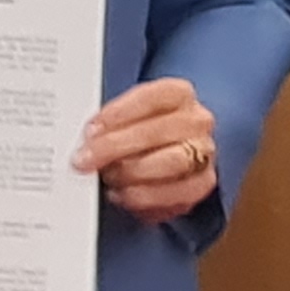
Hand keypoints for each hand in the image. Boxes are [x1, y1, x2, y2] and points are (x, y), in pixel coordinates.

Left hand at [73, 78, 219, 225]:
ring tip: (107, 178)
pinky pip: (176, 193)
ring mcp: (205, 153)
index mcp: (179, 94)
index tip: (92, 129)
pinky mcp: (202, 184)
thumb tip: (86, 139)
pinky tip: (122, 195)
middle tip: (85, 160)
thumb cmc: (140, 134)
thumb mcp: (126, 119)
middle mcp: (197, 121)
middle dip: (116, 147)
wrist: (165, 159)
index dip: (119, 113)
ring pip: (171, 162)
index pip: (152, 97)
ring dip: (131, 172)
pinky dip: (144, 196)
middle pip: (158, 131)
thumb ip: (110, 124)